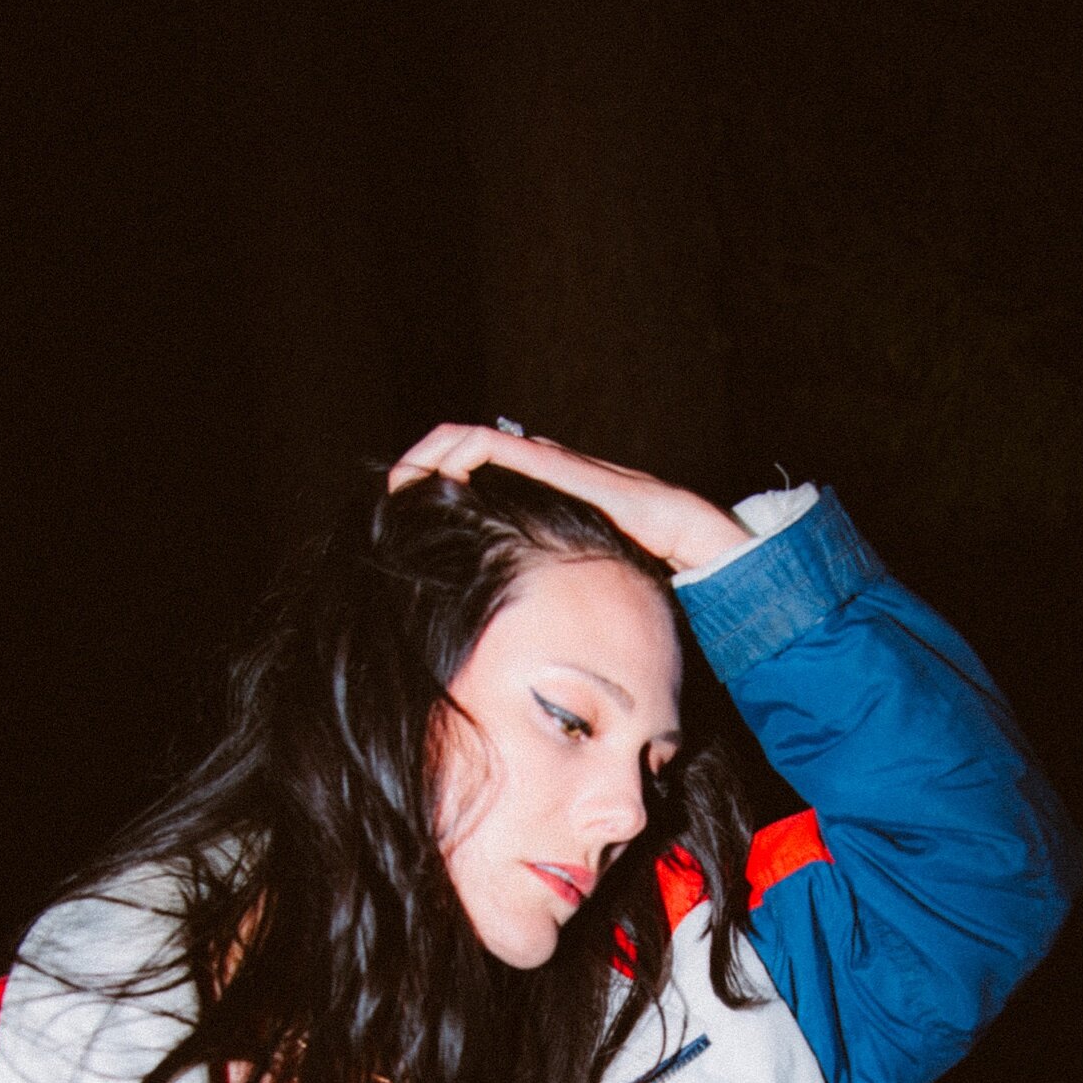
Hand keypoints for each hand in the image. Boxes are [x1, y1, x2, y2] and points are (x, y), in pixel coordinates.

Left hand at [388, 424, 746, 574]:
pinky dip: (447, 451)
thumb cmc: (647, 571)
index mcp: (543, 501)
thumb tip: (519, 640)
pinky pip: (484, 443)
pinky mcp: (551, 461)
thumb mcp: (580, 587)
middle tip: (388, 502)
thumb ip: (550, 597)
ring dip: (424, 458)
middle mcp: (541, 471)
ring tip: (397, 485)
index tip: (405, 525)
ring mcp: (547, 461)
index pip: (478, 482)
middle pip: (463, 456)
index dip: (437, 495)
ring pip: (465, 442)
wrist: (693, 546)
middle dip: (420, 472)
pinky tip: (422, 473)